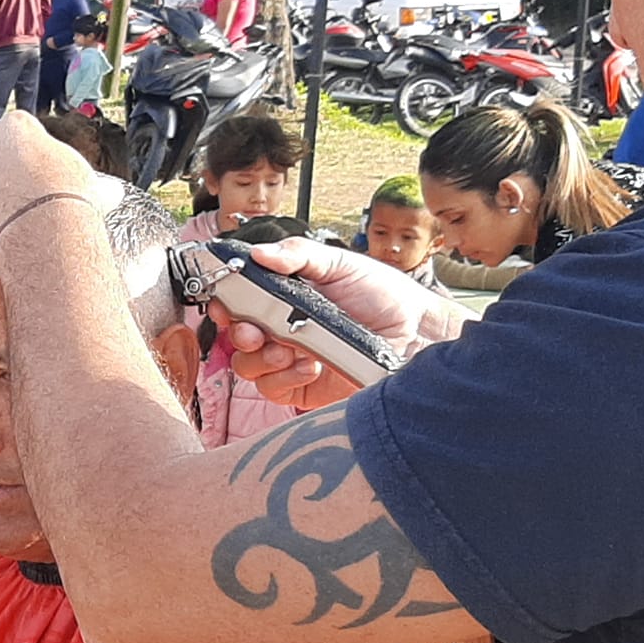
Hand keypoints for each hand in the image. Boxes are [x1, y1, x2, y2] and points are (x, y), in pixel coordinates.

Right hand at [214, 239, 471, 409]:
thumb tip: (260, 253)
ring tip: (289, 348)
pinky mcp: (300, 389)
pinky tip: (309, 365)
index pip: (239, 303)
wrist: (417, 333)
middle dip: (239, 333)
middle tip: (253, 330)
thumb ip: (299, 255)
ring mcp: (289, 361)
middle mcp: (281, 330)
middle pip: (236, 337)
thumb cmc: (384, 296)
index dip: (226, 304)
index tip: (226, 302)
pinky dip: (284, 377)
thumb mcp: (340, 264)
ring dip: (262, 356)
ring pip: (248, 366)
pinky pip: (271, 389)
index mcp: (284, 299)